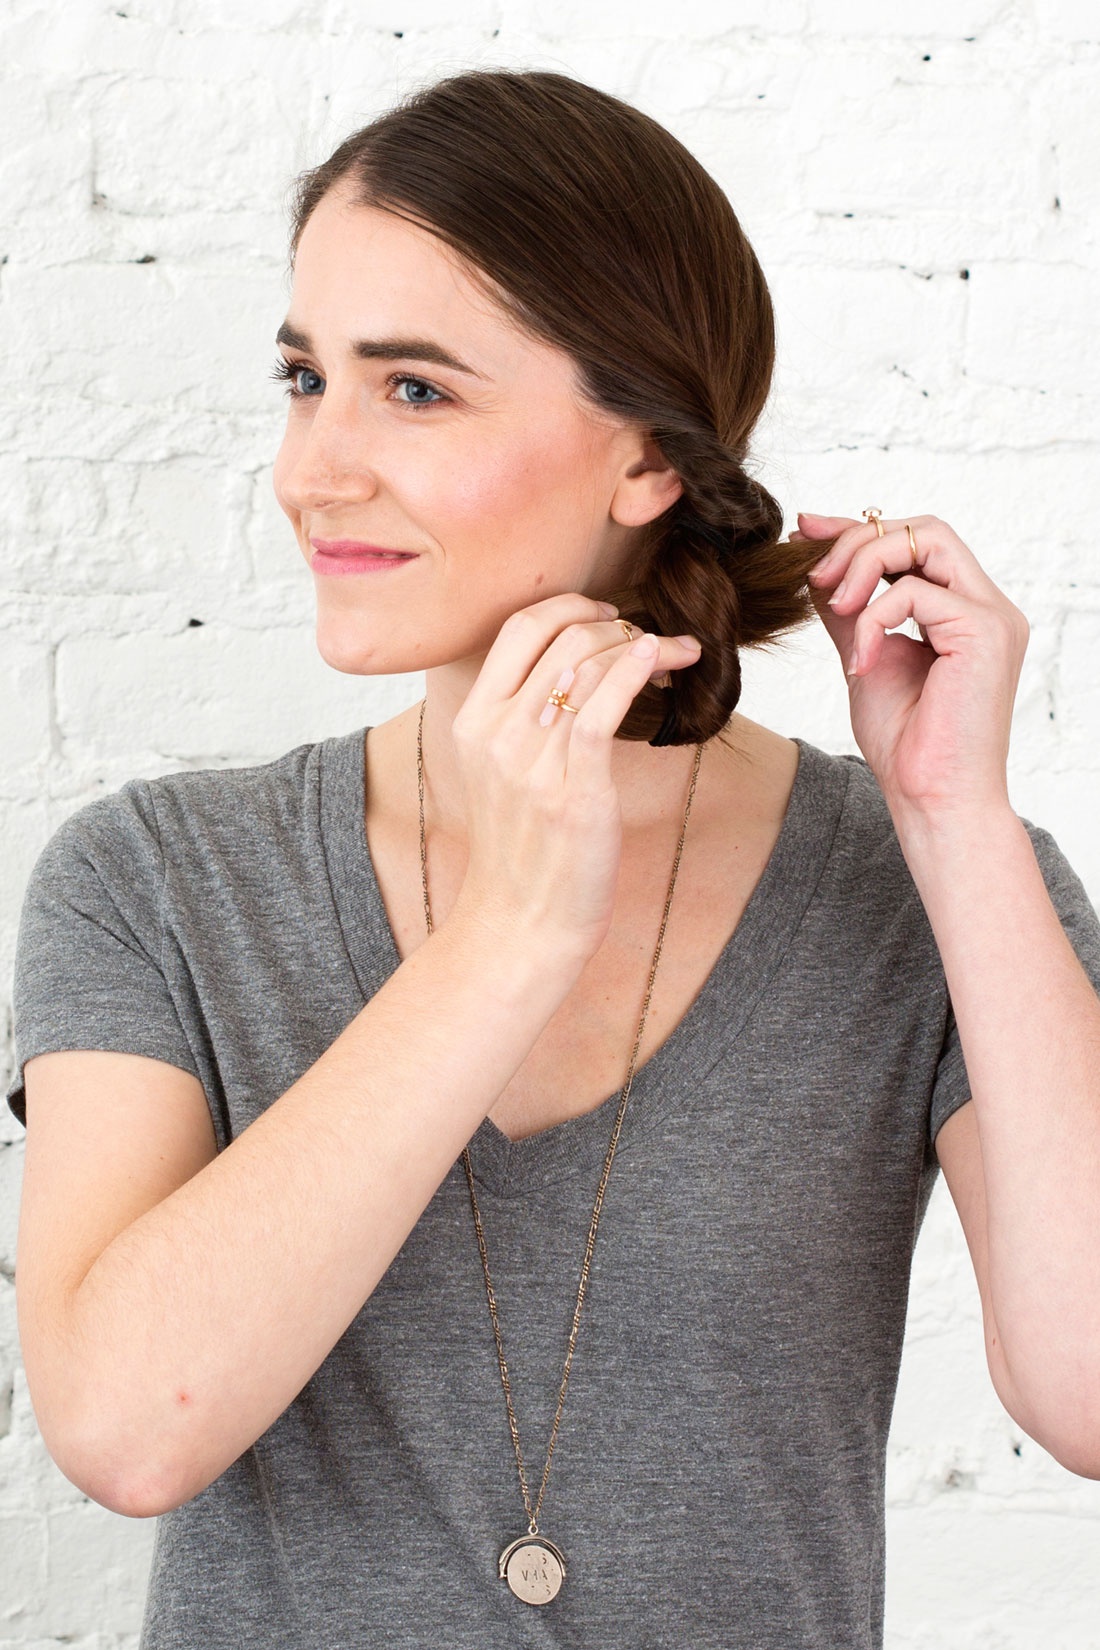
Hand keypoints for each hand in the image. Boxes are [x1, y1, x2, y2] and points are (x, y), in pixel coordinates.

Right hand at [449, 593, 702, 957]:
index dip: (568, 606)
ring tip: (675, 651)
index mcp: (472, 721)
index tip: (605, 614)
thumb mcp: (500, 772)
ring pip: (589, 665)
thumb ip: (522, 718)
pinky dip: (637, 671)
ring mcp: (533, 762)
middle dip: (614, 622)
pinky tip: (662, 661)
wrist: (521, 921)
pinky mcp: (575, 791)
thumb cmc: (522, 848)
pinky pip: (605, 707)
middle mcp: (497, 734)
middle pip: (561, 637)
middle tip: (646, 635)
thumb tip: (575, 667)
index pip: (518, 628)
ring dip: (642, 644)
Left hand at [792, 512, 1029, 819]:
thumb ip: (850, 611)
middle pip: (924, 527)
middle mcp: (987, 605)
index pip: (916, 542)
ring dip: (864, 564)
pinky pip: (914, 591)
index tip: (806, 529)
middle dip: (859, 541)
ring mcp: (993, 615)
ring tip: (835, 607)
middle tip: (814, 574)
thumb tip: (816, 566)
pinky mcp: (985, 631)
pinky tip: (860, 663)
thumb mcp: (865, 658)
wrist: (931, 799)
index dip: (859, 529)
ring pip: (926, 539)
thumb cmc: (906, 744)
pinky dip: (873, 618)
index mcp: (965, 610)